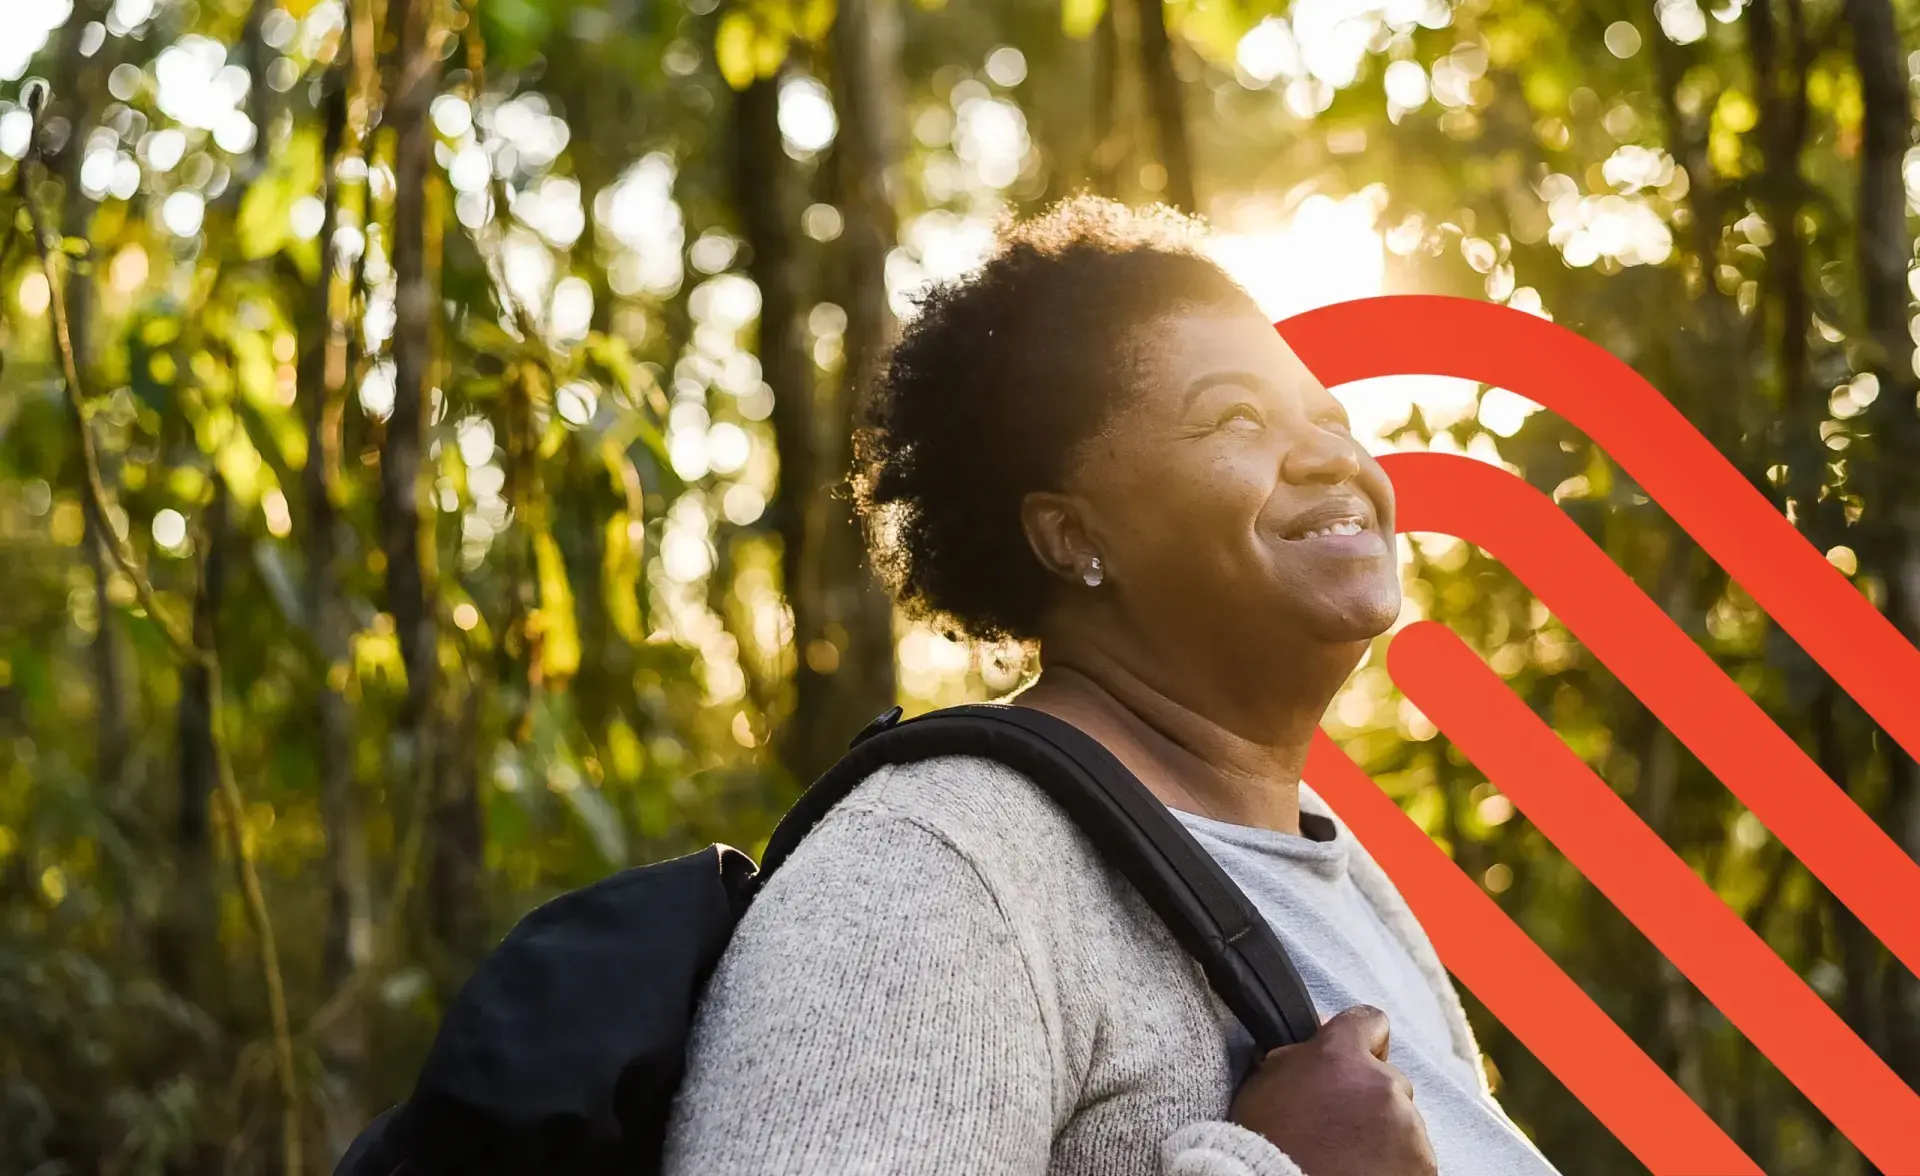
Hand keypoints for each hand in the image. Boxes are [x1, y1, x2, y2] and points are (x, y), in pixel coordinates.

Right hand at [1229, 1004, 1437, 1175]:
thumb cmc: (1265, 1144)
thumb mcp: (1266, 1084)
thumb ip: (1298, 1055)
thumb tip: (1319, 1035)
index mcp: (1340, 1055)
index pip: (1369, 1022)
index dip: (1363, 1041)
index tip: (1354, 1063)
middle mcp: (1381, 1082)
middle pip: (1388, 1079)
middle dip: (1369, 1098)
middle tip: (1340, 1127)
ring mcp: (1406, 1125)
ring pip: (1403, 1120)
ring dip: (1383, 1132)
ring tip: (1348, 1157)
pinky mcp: (1421, 1164)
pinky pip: (1414, 1157)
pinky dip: (1395, 1165)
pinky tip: (1363, 1171)